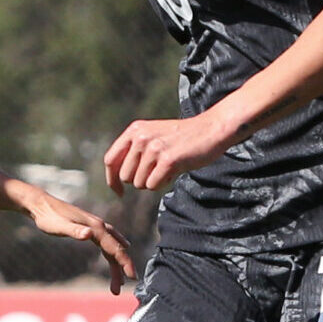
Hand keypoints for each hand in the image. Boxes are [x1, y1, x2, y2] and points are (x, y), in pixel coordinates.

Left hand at [18, 189, 136, 290]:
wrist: (42, 205)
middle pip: (116, 250)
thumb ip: (74, 231)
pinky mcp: (90, 230)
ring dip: (116, 266)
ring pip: (112, 249)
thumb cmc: (49, 217)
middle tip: (119, 289)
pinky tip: (114, 262)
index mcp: (96, 227)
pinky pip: (106, 245)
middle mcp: (99, 226)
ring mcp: (96, 228)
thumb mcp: (59, 226)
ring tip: (117, 285)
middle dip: (121, 269)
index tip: (132, 277)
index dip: (125, 262)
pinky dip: (111, 256)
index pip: (115, 247)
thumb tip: (89, 235)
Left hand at [102, 113, 238, 194]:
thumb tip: (116, 179)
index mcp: (135, 130)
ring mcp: (154, 148)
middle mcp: (141, 137)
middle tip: (158, 171)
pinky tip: (174, 171)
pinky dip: (163, 184)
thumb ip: (135, 151)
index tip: (119, 192)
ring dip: (153, 182)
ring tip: (168, 168)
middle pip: (125, 176)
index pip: (111, 160)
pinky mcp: (168, 160)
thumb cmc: (183, 137)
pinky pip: (153, 185)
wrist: (211, 129)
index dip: (112, 179)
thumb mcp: (153, 135)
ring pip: (139, 183)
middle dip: (140, 180)